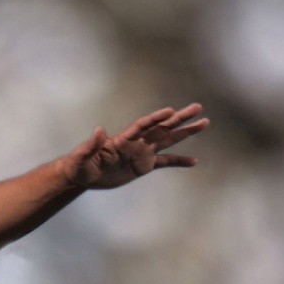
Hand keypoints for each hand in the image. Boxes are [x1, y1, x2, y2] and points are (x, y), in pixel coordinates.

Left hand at [64, 104, 208, 190]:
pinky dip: (178, 161)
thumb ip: (91, 145)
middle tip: (198, 108)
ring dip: (185, 132)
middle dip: (180, 118)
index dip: (156, 118)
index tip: (170, 112)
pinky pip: (165, 162)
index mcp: (123, 139)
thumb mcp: (82, 157)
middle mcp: (136, 142)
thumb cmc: (79, 165)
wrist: (82, 175)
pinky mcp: (143, 166)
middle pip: (162, 127)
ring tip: (204, 123)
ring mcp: (142, 153)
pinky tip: (193, 161)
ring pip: (168, 140)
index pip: (143, 126)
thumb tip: (98, 130)